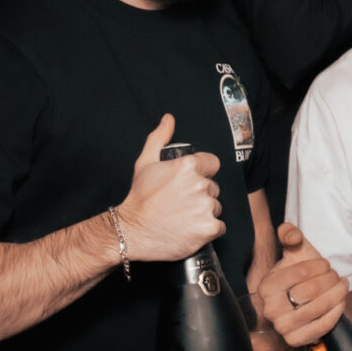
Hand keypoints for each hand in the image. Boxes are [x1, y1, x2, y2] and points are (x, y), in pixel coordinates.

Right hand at [116, 113, 223, 261]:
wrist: (132, 232)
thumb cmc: (139, 198)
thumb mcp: (145, 163)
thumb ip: (159, 138)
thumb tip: (169, 119)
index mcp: (188, 166)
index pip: (212, 163)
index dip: (202, 172)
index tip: (189, 183)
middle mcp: (200, 185)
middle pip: (213, 187)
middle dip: (201, 194)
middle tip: (181, 203)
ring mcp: (206, 207)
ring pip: (216, 206)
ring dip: (205, 212)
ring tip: (183, 217)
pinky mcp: (210, 228)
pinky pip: (219, 226)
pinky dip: (208, 229)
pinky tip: (190, 230)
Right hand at [255, 221, 347, 348]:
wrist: (302, 302)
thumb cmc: (300, 275)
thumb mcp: (294, 252)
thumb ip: (290, 235)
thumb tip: (292, 235)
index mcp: (267, 286)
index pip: (299, 272)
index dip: (319, 266)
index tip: (326, 265)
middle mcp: (270, 309)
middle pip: (311, 290)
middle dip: (330, 279)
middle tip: (336, 276)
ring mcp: (282, 327)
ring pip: (319, 307)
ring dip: (337, 294)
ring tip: (342, 285)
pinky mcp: (296, 340)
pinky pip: (323, 326)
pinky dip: (336, 312)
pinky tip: (340, 302)